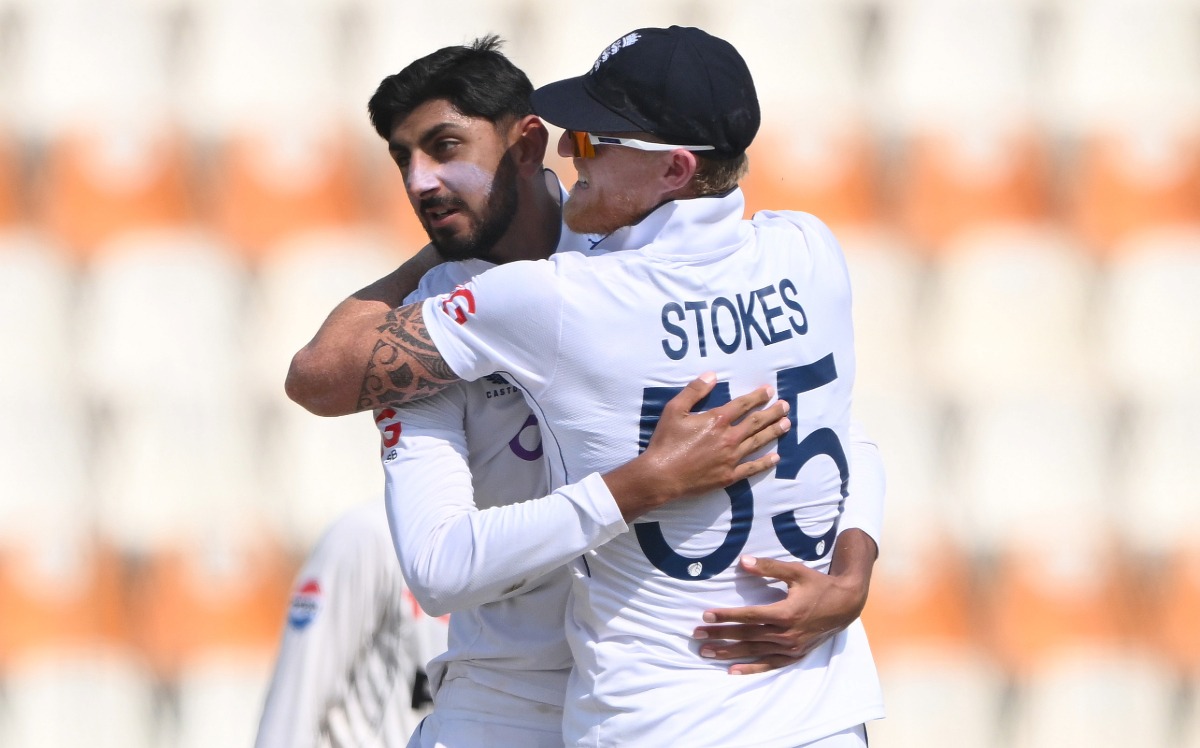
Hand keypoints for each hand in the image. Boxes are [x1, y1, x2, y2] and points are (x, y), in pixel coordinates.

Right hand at [642, 373, 789, 498]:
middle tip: (786, 406)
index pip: (743, 404)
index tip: (770, 391)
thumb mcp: (674, 410)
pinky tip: (776, 457)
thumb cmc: (666, 441)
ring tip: (786, 424)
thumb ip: (694, 391)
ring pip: (758, 442)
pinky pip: (752, 468)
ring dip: (773, 432)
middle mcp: (729, 437)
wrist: (661, 475)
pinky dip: (765, 462)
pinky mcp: (729, 475)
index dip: (758, 397)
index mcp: (717, 420)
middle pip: (756, 422)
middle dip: (773, 413)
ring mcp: (731, 458)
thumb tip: (712, 375)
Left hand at [693, 551, 870, 674]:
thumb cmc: (819, 585)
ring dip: (729, 653)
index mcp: (786, 612)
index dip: (726, 616)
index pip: (749, 616)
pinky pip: (769, 664)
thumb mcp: (796, 571)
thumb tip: (742, 561)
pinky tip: (732, 671)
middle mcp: (787, 634)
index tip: (706, 616)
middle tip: (697, 635)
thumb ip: (768, 567)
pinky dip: (751, 669)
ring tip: (706, 652)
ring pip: (754, 651)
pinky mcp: (795, 655)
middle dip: (720, 635)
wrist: (846, 605)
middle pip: (747, 635)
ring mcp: (791, 647)